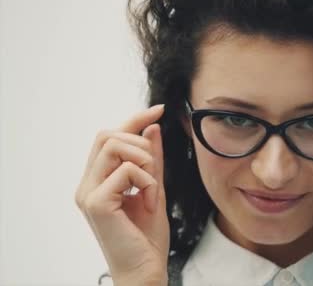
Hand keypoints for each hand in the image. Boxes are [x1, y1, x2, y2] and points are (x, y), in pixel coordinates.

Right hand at [75, 104, 168, 284]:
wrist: (145, 268)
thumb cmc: (147, 235)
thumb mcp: (154, 188)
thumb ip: (152, 160)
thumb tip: (152, 127)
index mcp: (97, 180)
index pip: (109, 136)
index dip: (134, 119)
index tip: (159, 110)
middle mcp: (87, 184)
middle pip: (107, 134)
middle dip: (140, 143)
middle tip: (154, 170)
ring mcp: (88, 193)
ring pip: (114, 146)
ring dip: (144, 161)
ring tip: (152, 187)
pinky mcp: (97, 203)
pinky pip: (126, 170)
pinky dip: (147, 181)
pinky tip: (148, 201)